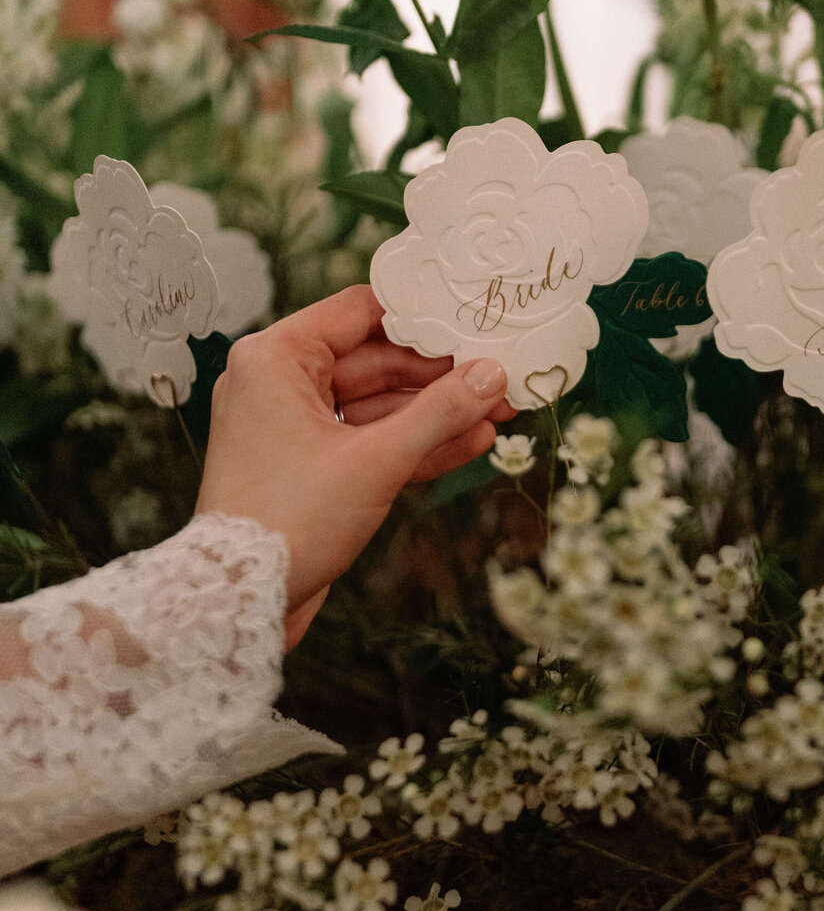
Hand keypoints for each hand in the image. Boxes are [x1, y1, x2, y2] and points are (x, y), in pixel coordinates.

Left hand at [195, 285, 511, 646]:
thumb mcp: (375, 460)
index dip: (420, 316)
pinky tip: (469, 443)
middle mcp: (278, 383)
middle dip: (439, 376)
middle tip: (497, 377)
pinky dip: (412, 444)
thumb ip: (439, 413)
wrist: (240, 598)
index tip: (471, 320)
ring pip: (376, 406)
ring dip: (435, 413)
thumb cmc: (289, 520)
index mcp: (275, 358)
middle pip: (374, 361)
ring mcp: (292, 426)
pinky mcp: (307, 465)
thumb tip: (490, 376)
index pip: (359, 312)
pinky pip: (366, 441)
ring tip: (496, 413)